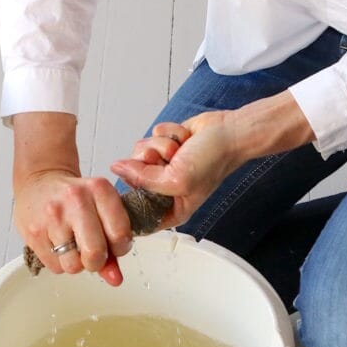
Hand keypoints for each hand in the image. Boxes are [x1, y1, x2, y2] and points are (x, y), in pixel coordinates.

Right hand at [15, 169, 133, 286]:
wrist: (39, 181)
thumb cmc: (74, 198)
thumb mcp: (100, 210)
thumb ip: (112, 245)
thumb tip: (115, 279)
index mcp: (99, 189)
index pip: (119, 235)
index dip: (120, 249)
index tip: (113, 246)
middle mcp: (75, 199)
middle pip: (95, 253)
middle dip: (96, 262)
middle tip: (92, 253)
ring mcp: (52, 216)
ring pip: (73, 265)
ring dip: (76, 263)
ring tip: (72, 246)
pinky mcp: (34, 232)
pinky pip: (55, 266)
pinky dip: (59, 263)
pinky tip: (57, 244)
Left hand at [111, 114, 240, 227]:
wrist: (228, 131)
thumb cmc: (213, 161)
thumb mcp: (176, 179)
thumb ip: (143, 178)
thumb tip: (117, 168)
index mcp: (170, 209)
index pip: (138, 215)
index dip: (130, 202)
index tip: (135, 184)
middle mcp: (164, 190)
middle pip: (132, 178)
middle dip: (149, 163)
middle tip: (167, 161)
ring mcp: (162, 167)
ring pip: (139, 154)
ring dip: (159, 147)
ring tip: (179, 150)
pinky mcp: (163, 147)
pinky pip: (149, 137)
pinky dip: (166, 134)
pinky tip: (183, 139)